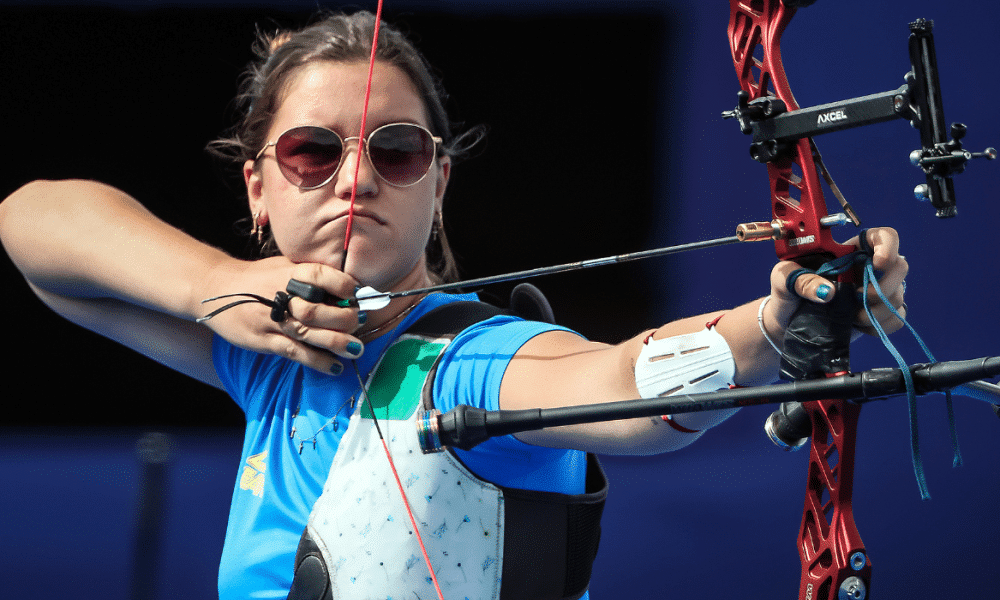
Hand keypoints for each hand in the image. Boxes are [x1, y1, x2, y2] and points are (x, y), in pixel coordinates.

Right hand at [201, 257, 363, 373]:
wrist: (215, 289)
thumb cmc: (258, 278)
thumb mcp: (283, 266)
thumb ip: (311, 276)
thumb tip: (351, 290)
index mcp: (288, 273)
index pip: (320, 275)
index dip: (344, 285)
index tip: (358, 294)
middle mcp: (279, 295)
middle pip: (318, 310)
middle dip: (345, 318)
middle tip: (360, 322)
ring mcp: (270, 319)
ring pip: (309, 334)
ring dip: (337, 343)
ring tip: (355, 349)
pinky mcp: (263, 340)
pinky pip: (295, 352)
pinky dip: (317, 361)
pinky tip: (334, 367)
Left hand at [765, 227, 908, 339]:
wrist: (787, 322)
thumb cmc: (786, 292)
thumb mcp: (783, 279)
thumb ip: (801, 279)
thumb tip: (827, 292)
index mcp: (849, 252)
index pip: (883, 237)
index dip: (888, 246)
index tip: (876, 264)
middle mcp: (867, 269)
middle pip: (900, 266)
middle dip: (883, 285)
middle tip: (857, 297)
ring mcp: (875, 292)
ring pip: (898, 295)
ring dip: (878, 309)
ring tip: (852, 317)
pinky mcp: (877, 314)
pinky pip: (897, 318)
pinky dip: (881, 324)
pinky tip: (859, 326)